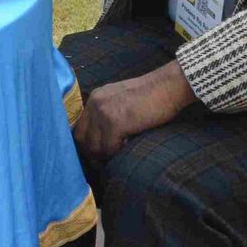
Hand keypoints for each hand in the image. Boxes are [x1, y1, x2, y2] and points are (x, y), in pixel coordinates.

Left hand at [73, 61, 197, 160]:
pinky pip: (109, 148)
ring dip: (104, 155)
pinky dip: (116, 153)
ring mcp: (103, 112)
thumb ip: (108, 112)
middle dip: (92, 153)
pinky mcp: (115, 122)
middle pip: (81, 138)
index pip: (79, 127)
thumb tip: (103, 137)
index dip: (87, 143)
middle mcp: (95, 103)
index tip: (98, 153)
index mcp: (95, 98)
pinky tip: (127, 149)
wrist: (167, 86)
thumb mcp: (121, 99)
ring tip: (117, 156)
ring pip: (94, 146)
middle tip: (106, 160)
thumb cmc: (151, 96)